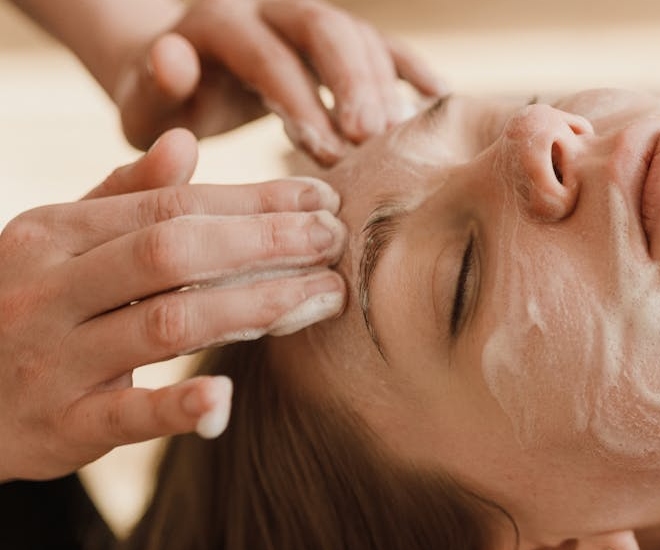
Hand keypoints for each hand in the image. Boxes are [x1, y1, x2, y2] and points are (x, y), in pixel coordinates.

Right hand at [0, 129, 347, 480]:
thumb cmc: (22, 306)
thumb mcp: (54, 242)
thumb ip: (119, 195)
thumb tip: (184, 142)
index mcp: (53, 234)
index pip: (170, 205)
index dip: (253, 201)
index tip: (320, 199)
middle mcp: (49, 289)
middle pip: (175, 253)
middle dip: (265, 242)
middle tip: (334, 241)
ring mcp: (51, 359)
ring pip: (166, 323)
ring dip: (255, 307)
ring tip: (323, 297)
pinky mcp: (58, 427)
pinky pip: (124, 415)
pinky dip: (177, 406)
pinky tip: (227, 396)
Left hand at [113, 0, 445, 165]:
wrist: (183, 75)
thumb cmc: (166, 105)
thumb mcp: (144, 103)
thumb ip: (153, 86)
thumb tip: (176, 56)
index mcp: (219, 22)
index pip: (266, 54)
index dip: (300, 99)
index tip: (328, 152)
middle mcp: (270, 8)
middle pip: (323, 27)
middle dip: (353, 81)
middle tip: (375, 136)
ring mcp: (309, 21)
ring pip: (358, 35)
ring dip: (383, 84)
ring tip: (399, 137)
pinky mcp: (338, 41)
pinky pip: (384, 45)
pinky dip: (412, 69)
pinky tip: (439, 99)